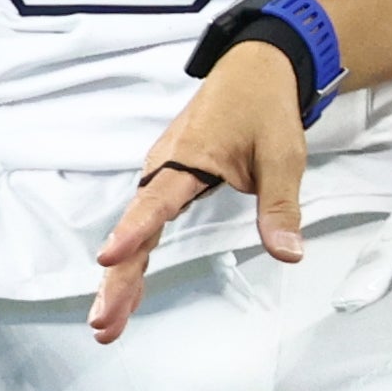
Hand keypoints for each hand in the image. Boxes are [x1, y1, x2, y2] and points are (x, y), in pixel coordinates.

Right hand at [90, 42, 307, 344]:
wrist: (256, 67)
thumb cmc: (266, 108)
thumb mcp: (283, 156)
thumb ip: (280, 207)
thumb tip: (288, 255)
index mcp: (188, 156)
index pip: (157, 202)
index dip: (134, 233)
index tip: (109, 261)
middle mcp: (164, 165)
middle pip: (135, 227)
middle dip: (118, 278)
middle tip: (103, 323)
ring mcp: (162, 171)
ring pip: (135, 229)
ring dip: (121, 275)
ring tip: (107, 322)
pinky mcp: (168, 178)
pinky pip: (144, 221)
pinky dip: (134, 257)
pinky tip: (127, 291)